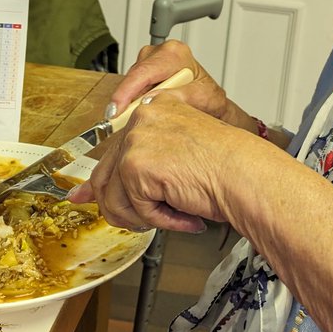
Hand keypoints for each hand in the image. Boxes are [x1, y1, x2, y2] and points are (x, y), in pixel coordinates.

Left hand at [69, 90, 250, 232]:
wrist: (246, 175)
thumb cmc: (229, 168)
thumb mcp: (179, 157)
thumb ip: (143, 165)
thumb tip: (98, 191)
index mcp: (155, 110)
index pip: (114, 147)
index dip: (99, 180)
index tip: (86, 195)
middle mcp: (141, 119)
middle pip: (105, 174)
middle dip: (115, 206)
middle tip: (133, 222)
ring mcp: (136, 140)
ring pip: (117, 198)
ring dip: (146, 217)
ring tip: (176, 216)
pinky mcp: (136, 165)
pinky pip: (137, 210)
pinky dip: (162, 221)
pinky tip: (186, 215)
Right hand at [107, 40, 255, 132]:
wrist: (210, 102)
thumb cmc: (209, 98)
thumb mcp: (204, 97)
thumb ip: (182, 95)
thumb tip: (155, 98)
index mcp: (174, 54)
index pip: (143, 72)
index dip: (125, 92)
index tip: (116, 110)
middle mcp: (161, 52)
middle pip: (133, 77)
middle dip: (126, 100)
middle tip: (121, 122)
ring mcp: (151, 60)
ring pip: (130, 83)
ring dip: (130, 102)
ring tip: (137, 118)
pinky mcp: (144, 69)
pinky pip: (131, 86)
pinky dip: (132, 101)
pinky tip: (139, 111)